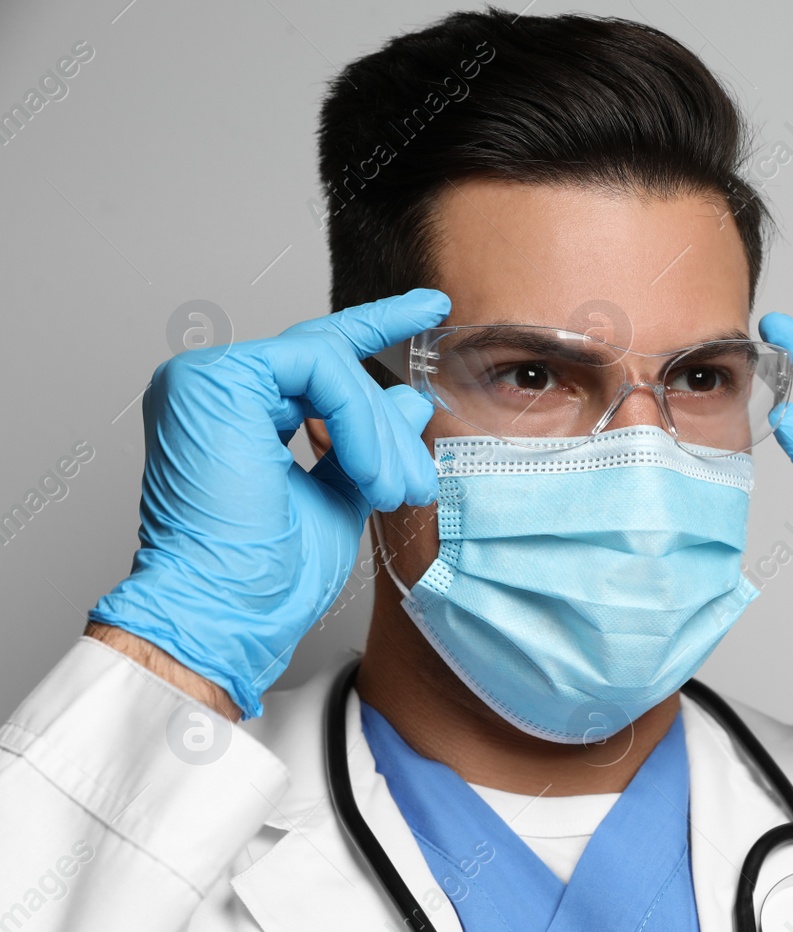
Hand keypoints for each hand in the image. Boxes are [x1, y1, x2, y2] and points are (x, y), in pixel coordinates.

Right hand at [88, 290, 447, 717]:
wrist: (228, 612)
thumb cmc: (270, 576)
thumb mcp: (340, 497)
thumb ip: (368, 445)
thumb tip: (409, 400)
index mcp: (237, 412)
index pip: (316, 356)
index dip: (378, 324)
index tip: (433, 306)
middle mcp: (215, 387)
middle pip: (331, 361)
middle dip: (388, 420)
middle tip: (415, 484)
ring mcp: (207, 379)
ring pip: (330, 362)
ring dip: (377, 432)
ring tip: (389, 491)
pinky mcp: (214, 380)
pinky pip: (318, 367)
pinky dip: (357, 420)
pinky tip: (365, 472)